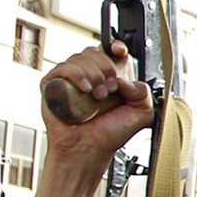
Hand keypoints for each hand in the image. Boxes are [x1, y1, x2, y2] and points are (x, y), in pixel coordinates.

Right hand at [32, 44, 153, 196]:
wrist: (89, 149)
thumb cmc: (109, 134)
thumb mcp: (141, 113)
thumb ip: (144, 93)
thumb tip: (126, 79)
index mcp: (108, 77)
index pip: (110, 51)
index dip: (115, 47)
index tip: (120, 51)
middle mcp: (89, 75)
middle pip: (96, 52)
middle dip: (107, 68)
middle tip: (111, 89)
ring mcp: (70, 79)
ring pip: (80, 58)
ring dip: (94, 74)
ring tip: (99, 96)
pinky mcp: (52, 85)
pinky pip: (62, 68)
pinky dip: (76, 75)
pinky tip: (85, 89)